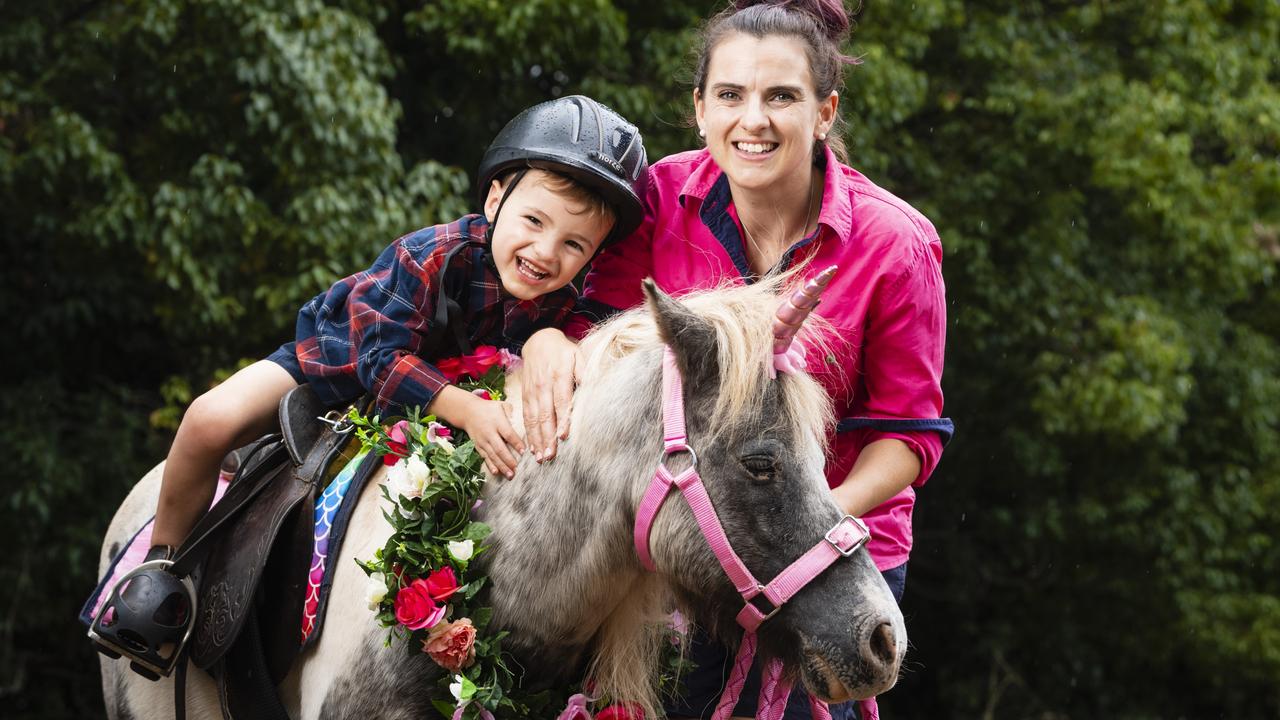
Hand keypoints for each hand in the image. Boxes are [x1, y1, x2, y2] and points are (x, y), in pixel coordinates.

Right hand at [458, 398, 524, 478]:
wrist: (468, 412)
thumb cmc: (489, 408)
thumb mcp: (501, 405)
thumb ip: (512, 412)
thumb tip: (523, 422)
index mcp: (497, 421)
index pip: (508, 434)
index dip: (516, 443)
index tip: (524, 451)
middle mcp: (489, 432)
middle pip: (499, 448)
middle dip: (508, 460)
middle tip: (517, 469)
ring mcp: (482, 440)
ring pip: (492, 455)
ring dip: (501, 466)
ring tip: (510, 475)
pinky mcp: (478, 446)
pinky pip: (484, 457)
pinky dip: (490, 465)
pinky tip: (496, 472)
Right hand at [519, 328, 580, 461]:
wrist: (538, 341)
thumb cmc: (563, 351)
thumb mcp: (577, 355)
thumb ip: (584, 372)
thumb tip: (592, 388)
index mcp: (559, 375)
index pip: (561, 401)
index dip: (562, 419)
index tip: (564, 436)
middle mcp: (543, 385)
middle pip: (545, 414)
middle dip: (547, 437)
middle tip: (550, 456)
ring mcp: (532, 391)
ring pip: (534, 418)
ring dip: (536, 439)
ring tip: (540, 457)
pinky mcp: (525, 395)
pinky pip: (526, 416)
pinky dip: (528, 432)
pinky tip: (531, 446)